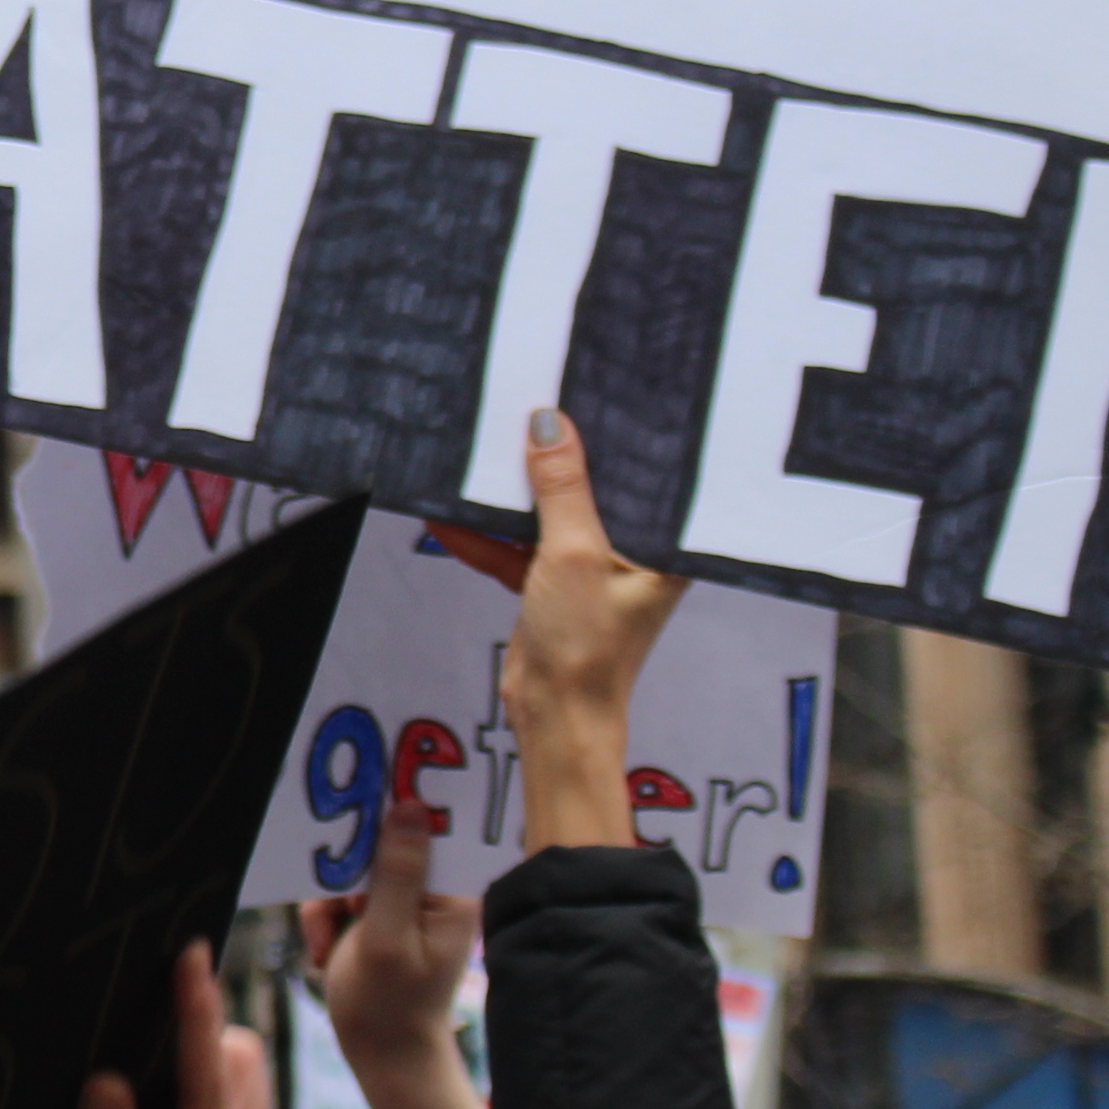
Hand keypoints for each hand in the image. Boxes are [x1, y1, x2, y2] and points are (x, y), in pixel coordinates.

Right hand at [42, 939, 264, 1108]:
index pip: (210, 1081)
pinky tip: (131, 1101)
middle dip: (198, 1025)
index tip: (186, 950)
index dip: (195, 1012)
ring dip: (190, 1060)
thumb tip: (104, 1079)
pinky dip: (182, 1096)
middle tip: (137, 989)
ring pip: (229, 1094)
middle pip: (237, 1071)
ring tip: (128, 1035)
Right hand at [297, 802, 485, 1108]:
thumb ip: (397, 872)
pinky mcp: (377, 914)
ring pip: (350, 868)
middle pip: (382, 842)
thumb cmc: (389, 1007)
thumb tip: (410, 806)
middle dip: (347, 873)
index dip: (399, 804)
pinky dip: (324, 920)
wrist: (382, 1056)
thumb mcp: (388, 937)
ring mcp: (404, 902)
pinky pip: (337, 893)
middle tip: (338, 902)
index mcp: (454, 892)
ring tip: (329, 946)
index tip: (365, 794)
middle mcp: (433, 890)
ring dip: (328, 905)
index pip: (433, 825)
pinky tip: (327, 954)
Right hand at [439, 412, 684, 850]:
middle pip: (588, 488)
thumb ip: (561, 488)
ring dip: (506, 498)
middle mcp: (631, 551)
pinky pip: (515, 547)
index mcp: (661, 543)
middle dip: (552, 459)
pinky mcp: (550, 586)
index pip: (640, 473)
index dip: (614, 435)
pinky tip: (447, 515)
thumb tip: (549, 424)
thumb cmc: (587, 647)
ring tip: (476, 455)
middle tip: (523, 408)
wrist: (554, 716)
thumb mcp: (573, 554)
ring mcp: (588, 568)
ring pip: (544, 515)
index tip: (585, 392)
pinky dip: (484, 535)